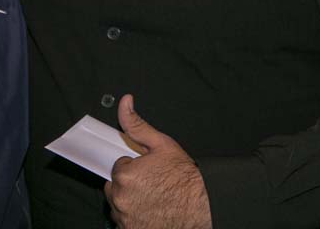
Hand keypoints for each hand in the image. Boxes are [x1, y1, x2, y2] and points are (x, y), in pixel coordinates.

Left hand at [104, 95, 211, 228]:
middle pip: (115, 187)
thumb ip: (137, 125)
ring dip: (131, 202)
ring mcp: (126, 218)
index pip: (118, 167)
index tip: (147, 171)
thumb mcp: (163, 144)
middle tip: (152, 184)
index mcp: (125, 175)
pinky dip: (136, 218)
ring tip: (154, 199)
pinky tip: (153, 211)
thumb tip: (125, 103)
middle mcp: (121, 199)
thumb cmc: (186, 179)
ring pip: (120, 206)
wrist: (203, 206)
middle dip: (130, 184)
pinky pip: (125, 223)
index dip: (133, 167)